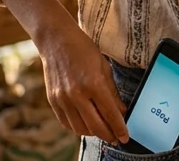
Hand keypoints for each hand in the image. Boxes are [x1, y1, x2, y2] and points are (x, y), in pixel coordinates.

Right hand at [36, 21, 128, 144]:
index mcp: (93, 84)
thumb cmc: (83, 50)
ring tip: (102, 130)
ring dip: (93, 133)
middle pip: (95, 126)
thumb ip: (113, 92)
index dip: (119, 128)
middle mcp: (76, 94)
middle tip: (115, 137)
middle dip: (108, 135)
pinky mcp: (53, 101)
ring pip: (80, 128)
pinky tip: (86, 124)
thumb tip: (122, 111)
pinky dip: (78, 127)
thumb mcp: (104, 67)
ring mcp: (62, 99)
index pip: (110, 114)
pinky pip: (66, 123)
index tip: (125, 137)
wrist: (56, 41)